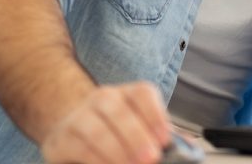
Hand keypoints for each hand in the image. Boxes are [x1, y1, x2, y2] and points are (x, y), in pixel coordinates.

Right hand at [40, 81, 170, 163]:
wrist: (70, 126)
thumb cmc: (116, 129)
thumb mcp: (141, 127)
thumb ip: (164, 137)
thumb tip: (191, 150)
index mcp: (128, 94)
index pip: (142, 94)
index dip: (155, 115)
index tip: (166, 140)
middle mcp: (102, 100)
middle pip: (118, 111)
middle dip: (136, 136)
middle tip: (151, 159)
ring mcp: (78, 118)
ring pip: (96, 131)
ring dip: (116, 152)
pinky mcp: (60, 140)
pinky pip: (78, 149)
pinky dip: (97, 161)